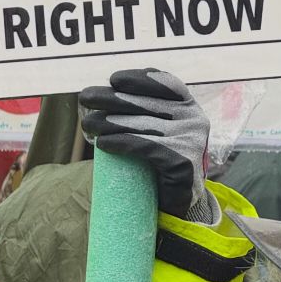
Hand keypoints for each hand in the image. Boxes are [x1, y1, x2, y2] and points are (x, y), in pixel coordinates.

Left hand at [80, 69, 211, 219]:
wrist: (181, 202)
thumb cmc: (162, 160)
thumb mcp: (160, 128)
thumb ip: (146, 109)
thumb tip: (106, 92)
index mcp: (189, 106)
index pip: (166, 83)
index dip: (139, 79)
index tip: (114, 79)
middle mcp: (195, 119)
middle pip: (148, 103)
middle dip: (112, 98)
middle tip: (85, 97)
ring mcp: (191, 140)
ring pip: (143, 125)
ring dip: (109, 122)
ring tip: (87, 124)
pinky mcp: (182, 163)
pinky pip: (145, 147)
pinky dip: (120, 143)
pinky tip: (102, 144)